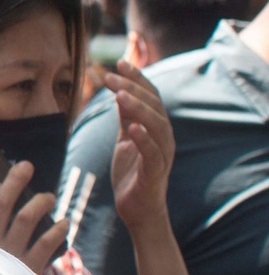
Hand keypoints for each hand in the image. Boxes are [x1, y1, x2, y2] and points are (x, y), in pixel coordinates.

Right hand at [0, 156, 67, 274]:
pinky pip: (47, 245)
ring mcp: (10, 255)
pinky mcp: (29, 269)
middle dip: (13, 182)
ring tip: (49, 196)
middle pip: (2, 204)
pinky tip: (64, 223)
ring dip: (39, 203)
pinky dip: (57, 232)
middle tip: (26, 165)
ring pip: (26, 219)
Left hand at [106, 60, 173, 234]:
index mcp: (156, 128)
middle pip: (154, 106)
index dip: (136, 79)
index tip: (118, 63)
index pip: (150, 96)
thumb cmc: (132, 174)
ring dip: (138, 109)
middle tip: (110, 76)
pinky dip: (143, 139)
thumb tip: (120, 91)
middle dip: (132, 89)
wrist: (138, 211)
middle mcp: (164, 138)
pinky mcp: (154, 173)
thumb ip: (126, 118)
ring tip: (119, 95)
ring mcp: (162, 155)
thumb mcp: (125, 140)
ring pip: (156, 126)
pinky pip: (152, 153)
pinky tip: (131, 127)